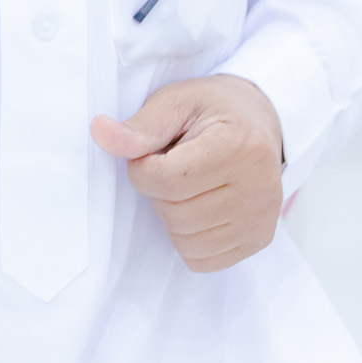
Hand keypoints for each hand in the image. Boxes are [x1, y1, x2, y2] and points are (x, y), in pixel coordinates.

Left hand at [91, 74, 283, 272]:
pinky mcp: (260, 240)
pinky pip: (202, 260)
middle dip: (159, 193)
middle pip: (175, 213)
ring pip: (186, 241)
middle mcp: (258, 187)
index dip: (143, 169)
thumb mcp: (176, 102)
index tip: (150, 154)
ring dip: (172, 217)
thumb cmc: (214, 110)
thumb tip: (100, 132)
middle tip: (173, 167)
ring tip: (189, 186)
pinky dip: (189, 239)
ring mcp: (261, 218)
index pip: (168, 180)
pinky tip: (200, 208)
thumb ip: (140, 125)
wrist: (260, 121)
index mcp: (238, 146)